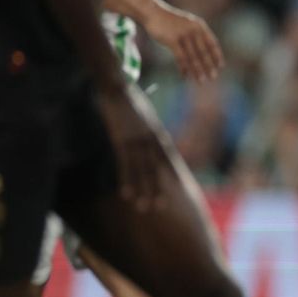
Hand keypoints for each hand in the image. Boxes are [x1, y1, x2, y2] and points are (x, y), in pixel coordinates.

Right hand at [95, 85, 172, 211]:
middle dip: (159, 188)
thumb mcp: (146, 116)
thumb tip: (151, 141)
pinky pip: (125, 165)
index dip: (173, 174)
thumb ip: (149, 130)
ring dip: (143, 190)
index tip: (180, 188)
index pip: (168, 158)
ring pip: (141, 171)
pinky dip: (126, 181)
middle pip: (156, 169)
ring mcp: (136, 142)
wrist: (117, 88)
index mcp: (157, 134)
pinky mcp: (121, 141)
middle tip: (161, 207)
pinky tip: (126, 194)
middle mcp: (149, 140)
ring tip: (144, 208)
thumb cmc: (130, 102)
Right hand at [144, 8, 223, 79]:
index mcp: (199, 26)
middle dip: (209, 66)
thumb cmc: (170, 21)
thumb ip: (197, 34)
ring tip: (201, 81)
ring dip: (197, 70)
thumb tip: (205, 52)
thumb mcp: (187, 24)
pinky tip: (185, 76)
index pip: (212, 43)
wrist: (153, 13)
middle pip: (203, 52)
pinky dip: (183, 68)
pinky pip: (180, 58)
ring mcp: (183, 35)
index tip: (220, 67)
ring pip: (192, 57)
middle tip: (213, 78)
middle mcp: (193, 30)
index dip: (217, 55)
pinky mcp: (172, 40)